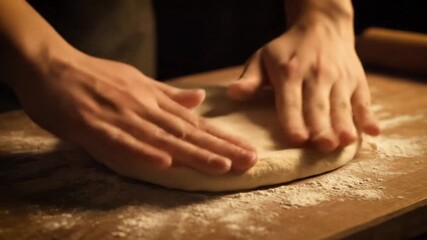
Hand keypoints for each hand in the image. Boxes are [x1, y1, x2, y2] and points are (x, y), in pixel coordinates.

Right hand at [12, 51, 256, 175]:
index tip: (247, 150)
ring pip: (162, 138)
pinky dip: (143, 152)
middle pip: (186, 132)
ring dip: (192, 153)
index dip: (222, 137)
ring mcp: (120, 117)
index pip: (195, 122)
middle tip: (249, 162)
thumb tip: (199, 99)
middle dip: (219, 148)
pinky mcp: (94, 126)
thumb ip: (168, 94)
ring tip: (222, 166)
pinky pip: (121, 142)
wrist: (51, 66)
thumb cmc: (95, 76)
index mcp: (153, 99)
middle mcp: (143, 108)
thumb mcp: (137, 81)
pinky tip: (165, 164)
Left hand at [228, 8, 379, 151]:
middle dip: (321, 127)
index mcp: (290, 73)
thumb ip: (250, 79)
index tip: (296, 139)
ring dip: (344, 124)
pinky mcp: (357, 81)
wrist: (322, 26)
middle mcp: (316, 75)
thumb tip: (233, 94)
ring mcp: (340, 78)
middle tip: (322, 146)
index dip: (294, 120)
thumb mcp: (262, 58)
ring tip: (344, 142)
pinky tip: (372, 131)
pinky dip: (368, 115)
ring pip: (342, 105)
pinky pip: (363, 100)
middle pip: (318, 106)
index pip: (291, 101)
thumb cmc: (286, 50)